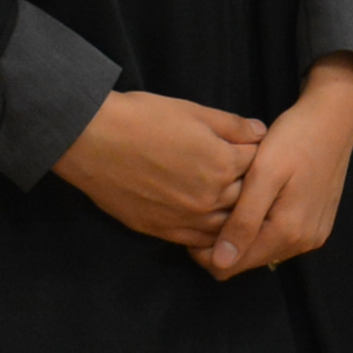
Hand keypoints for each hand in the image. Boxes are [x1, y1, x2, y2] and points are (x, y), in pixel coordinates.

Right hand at [53, 90, 265, 249]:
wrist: (92, 140)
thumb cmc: (142, 119)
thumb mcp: (193, 111)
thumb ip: (232, 125)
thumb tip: (259, 132)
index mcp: (222, 163)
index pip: (257, 162)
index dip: (257, 153)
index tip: (253, 148)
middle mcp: (209, 197)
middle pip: (246, 197)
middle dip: (250, 184)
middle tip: (249, 177)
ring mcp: (185, 218)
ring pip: (226, 224)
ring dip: (233, 213)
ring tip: (233, 202)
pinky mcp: (161, 230)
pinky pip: (197, 241)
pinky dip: (209, 234)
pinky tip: (210, 223)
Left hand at [199, 57, 352, 278]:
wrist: (335, 117)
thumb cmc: (296, 138)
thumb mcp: (263, 174)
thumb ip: (243, 220)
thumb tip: (220, 263)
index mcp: (287, 233)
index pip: (228, 267)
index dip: (204, 248)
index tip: (197, 216)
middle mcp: (303, 243)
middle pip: (246, 260)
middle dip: (225, 239)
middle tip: (216, 201)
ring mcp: (313, 235)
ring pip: (261, 250)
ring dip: (244, 231)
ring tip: (238, 196)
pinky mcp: (317, 225)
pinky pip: (279, 239)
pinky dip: (262, 224)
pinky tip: (259, 197)